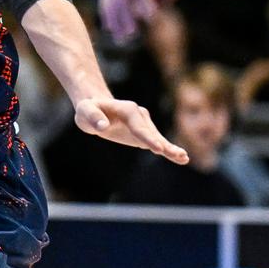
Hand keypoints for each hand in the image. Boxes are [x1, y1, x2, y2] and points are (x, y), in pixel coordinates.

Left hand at [74, 96, 188, 163]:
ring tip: (184, 158)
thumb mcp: (85, 110)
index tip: (158, 148)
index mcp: (128, 109)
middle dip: (163, 145)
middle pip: (152, 133)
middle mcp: (140, 115)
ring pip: (158, 139)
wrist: (95, 109)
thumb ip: (93, 116)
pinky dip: (168, 150)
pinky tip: (181, 158)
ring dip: (170, 149)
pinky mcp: (144, 133)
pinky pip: (157, 142)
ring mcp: (144, 124)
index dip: (148, 138)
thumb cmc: (89, 110)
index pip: (139, 127)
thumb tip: (103, 126)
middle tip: (177, 155)